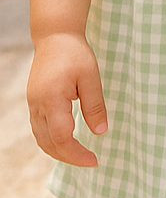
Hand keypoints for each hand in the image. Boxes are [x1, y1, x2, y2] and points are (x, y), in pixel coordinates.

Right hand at [27, 32, 107, 165]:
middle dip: (68, 157)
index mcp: (52, 99)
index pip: (62, 138)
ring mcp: (33, 105)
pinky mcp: (34, 102)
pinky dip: (52, 141)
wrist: (55, 36)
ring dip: (59, 151)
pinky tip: (67, 141)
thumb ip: (94, 105)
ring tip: (80, 155)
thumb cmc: (74, 53)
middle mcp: (37, 106)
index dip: (77, 154)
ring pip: (41, 139)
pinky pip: (39, 130)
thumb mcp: (91, 76)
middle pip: (48, 144)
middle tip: (90, 161)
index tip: (94, 161)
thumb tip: (101, 132)